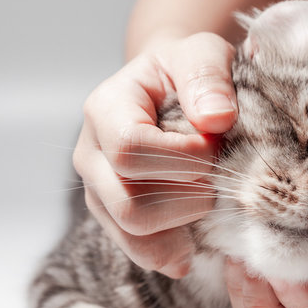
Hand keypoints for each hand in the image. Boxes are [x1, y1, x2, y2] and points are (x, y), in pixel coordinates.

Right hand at [73, 33, 237, 277]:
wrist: (165, 91)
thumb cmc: (183, 72)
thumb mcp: (200, 53)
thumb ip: (208, 76)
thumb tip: (217, 119)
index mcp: (104, 109)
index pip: (129, 150)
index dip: (181, 159)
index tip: (214, 148)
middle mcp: (90, 155)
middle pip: (128, 204)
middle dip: (185, 200)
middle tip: (217, 180)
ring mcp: (98, 191)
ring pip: (132, 233)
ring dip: (181, 227)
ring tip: (208, 203)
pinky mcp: (113, 216)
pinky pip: (138, 250)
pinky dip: (170, 254)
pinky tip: (193, 247)